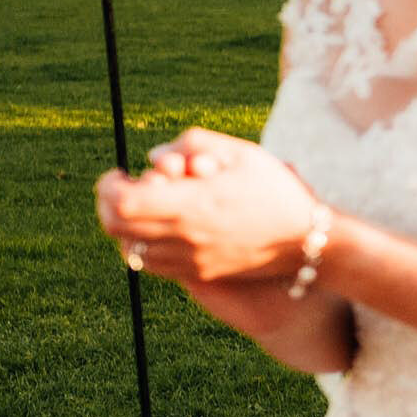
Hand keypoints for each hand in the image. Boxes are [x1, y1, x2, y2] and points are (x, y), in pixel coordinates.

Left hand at [95, 127, 317, 282]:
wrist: (308, 240)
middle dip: (108, 203)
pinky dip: (141, 246)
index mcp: (195, 204)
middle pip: (115, 226)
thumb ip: (193, 143)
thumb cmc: (277, 190)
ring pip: (128, 248)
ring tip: (143, 208)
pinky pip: (150, 265)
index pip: (123, 201)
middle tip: (124, 187)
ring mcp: (191, 260)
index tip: (118, 174)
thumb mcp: (241, 152)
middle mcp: (187, 237)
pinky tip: (159, 229)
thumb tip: (156, 157)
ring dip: (124, 226)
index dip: (109, 186)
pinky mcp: (198, 273)